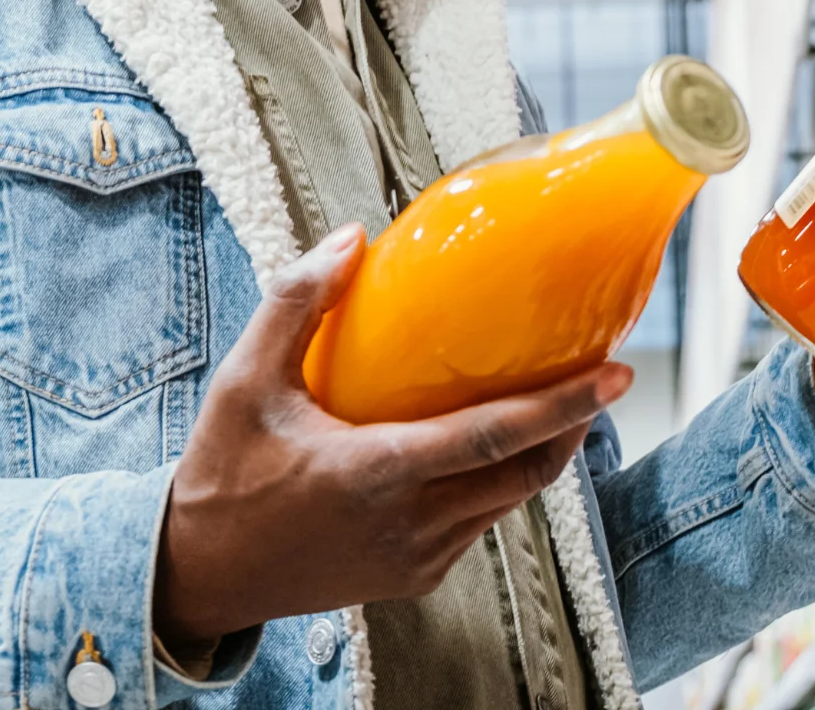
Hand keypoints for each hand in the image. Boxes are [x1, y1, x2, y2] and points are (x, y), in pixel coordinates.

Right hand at [153, 224, 633, 648]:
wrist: (200, 573)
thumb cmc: (223, 471)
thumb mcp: (244, 379)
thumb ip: (297, 303)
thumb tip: (353, 237)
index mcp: (377, 473)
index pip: (494, 438)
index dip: (564, 407)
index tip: (615, 374)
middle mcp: (411, 524)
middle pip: (526, 474)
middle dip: (574, 426)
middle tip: (601, 374)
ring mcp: (418, 559)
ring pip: (509, 502)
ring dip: (543, 454)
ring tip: (561, 399)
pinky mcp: (415, 578)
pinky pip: (480, 525)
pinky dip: (501, 482)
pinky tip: (496, 442)